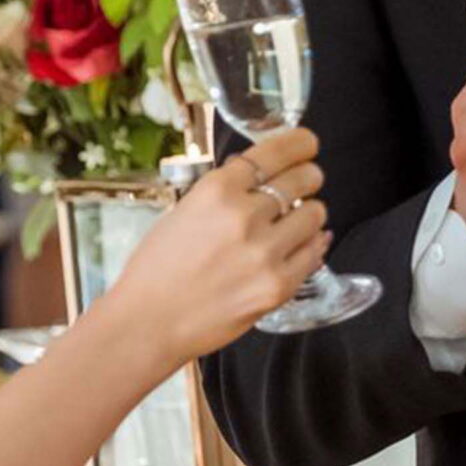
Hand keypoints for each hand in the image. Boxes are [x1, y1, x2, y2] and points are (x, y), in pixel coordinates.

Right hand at [107, 127, 332, 362]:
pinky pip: (314, 252)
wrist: (149, 322)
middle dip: (309, 177)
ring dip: (310, 213)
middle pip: (303, 178)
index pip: (275, 151)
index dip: (301, 143)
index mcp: (216, 190)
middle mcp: (243, 216)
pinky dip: (314, 244)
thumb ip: (224, 191)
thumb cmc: (158, 268)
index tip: (308, 144)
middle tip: (307, 182)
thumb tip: (259, 172)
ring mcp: (263, 252)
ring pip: (315, 214)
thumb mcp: (184, 210)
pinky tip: (305, 243)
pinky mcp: (277, 286)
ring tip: (297, 221)